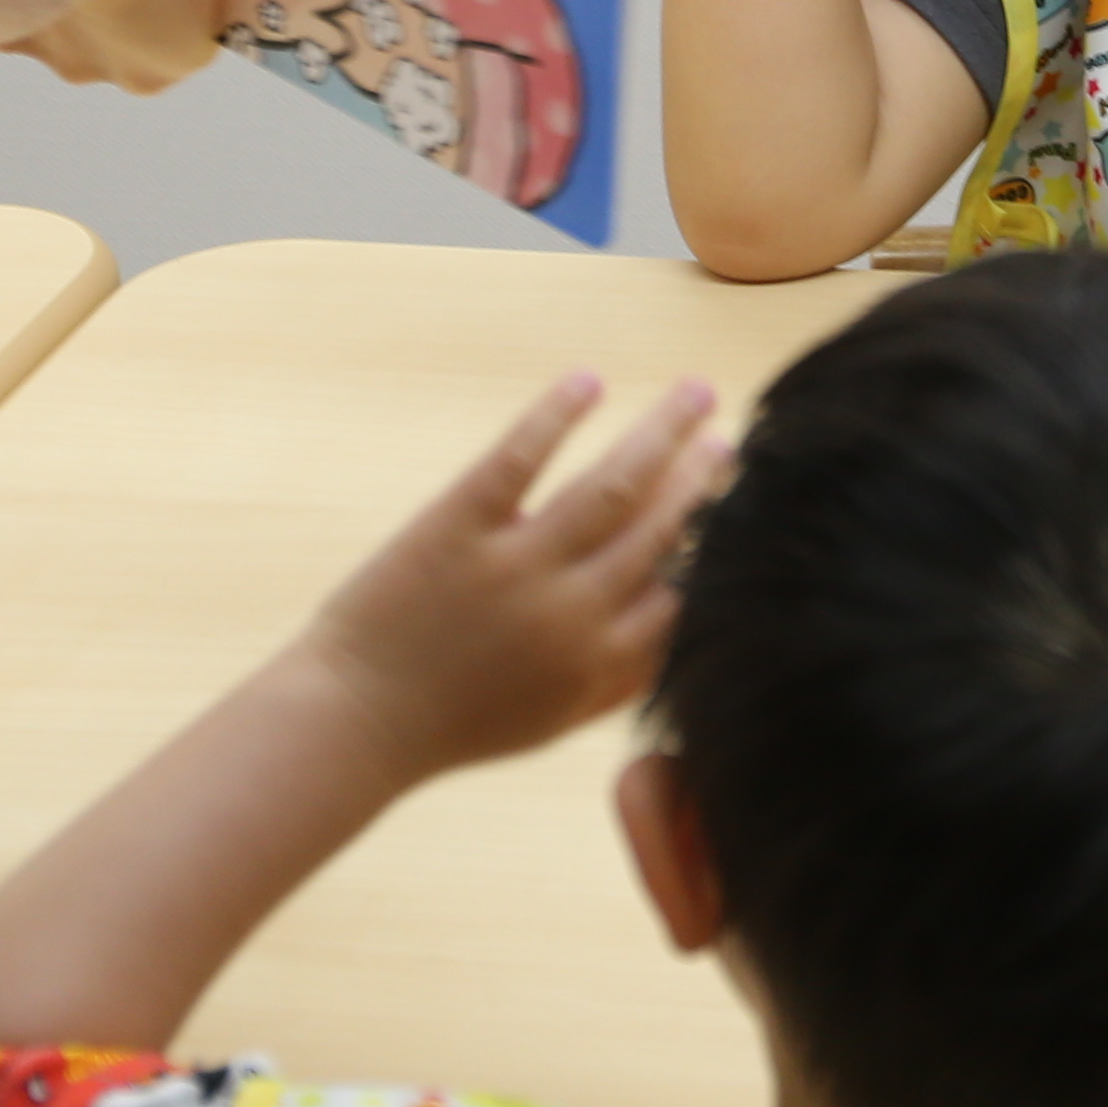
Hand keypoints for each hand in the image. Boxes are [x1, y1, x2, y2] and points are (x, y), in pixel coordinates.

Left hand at [298, 374, 729, 778]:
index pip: (687, 592)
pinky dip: (557, 415)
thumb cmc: (453, 725)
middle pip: (661, 527)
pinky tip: (589, 381)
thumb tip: (685, 636)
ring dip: (660, 433)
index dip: (724, 542)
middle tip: (733, 439)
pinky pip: (519, 458)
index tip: (752, 504)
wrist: (355, 723)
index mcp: (599, 662)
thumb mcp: (552, 719)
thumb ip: (620, 680)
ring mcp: (516, 566)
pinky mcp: (456, 528)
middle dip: (704, 477)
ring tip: (696, 394)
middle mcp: (571, 612)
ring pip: (611, 484)